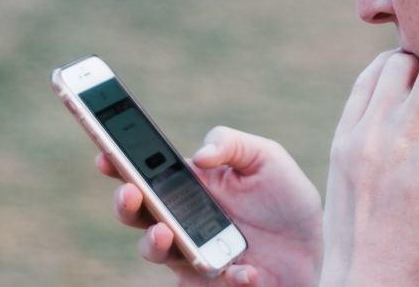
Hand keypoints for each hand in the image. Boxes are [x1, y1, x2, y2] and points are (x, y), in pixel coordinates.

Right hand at [100, 126, 322, 285]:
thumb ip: (231, 144)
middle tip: (131, 193)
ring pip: (154, 251)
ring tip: (164, 233)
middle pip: (136, 213)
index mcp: (189, 184)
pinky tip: (246, 270)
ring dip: (153, 243)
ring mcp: (190, 251)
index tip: (105, 154)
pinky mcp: (208, 281)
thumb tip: (199, 156)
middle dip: (125, 203)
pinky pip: (200, 281)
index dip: (118, 162)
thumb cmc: (286, 198)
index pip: (144, 171)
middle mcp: (181, 218)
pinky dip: (223, 276)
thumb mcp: (266, 158)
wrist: (313, 247)